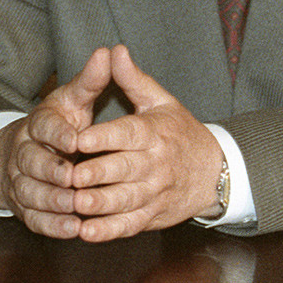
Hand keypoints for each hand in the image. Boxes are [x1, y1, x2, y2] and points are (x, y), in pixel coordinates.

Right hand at [0, 47, 113, 238]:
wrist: (29, 155)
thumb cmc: (62, 124)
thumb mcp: (74, 99)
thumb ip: (91, 81)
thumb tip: (108, 51)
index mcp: (39, 124)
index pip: (44, 127)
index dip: (58, 134)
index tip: (75, 139)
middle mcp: (26, 153)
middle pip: (32, 163)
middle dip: (51, 170)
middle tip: (73, 178)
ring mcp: (23, 182)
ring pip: (32, 193)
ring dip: (52, 201)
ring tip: (75, 206)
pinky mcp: (27, 208)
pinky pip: (36, 219)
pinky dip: (53, 225)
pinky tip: (73, 229)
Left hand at [68, 45, 225, 242]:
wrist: (214, 172)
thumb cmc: (180, 132)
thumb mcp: (161, 101)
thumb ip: (133, 79)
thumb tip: (114, 50)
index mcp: (153, 132)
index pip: (127, 133)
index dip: (102, 137)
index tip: (78, 138)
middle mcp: (154, 163)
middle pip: (123, 169)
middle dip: (95, 173)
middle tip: (68, 176)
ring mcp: (153, 192)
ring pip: (124, 200)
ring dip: (99, 203)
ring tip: (75, 204)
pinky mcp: (151, 216)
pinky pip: (128, 225)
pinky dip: (107, 231)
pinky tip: (86, 232)